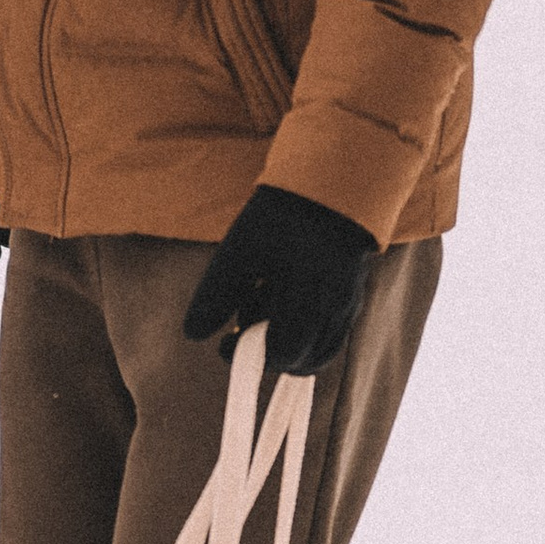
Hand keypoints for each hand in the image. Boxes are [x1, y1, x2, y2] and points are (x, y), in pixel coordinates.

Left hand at [183, 184, 377, 377]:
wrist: (328, 184)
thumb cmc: (280, 217)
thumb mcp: (238, 252)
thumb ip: (216, 295)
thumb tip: (193, 335)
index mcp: (309, 301)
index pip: (282, 354)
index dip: (248, 355)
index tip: (224, 340)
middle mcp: (335, 310)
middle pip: (302, 359)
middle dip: (267, 353)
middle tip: (241, 326)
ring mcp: (348, 305)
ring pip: (319, 349)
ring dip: (287, 343)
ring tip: (261, 306)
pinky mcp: (351, 296)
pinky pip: (329, 331)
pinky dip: (304, 331)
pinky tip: (280, 299)